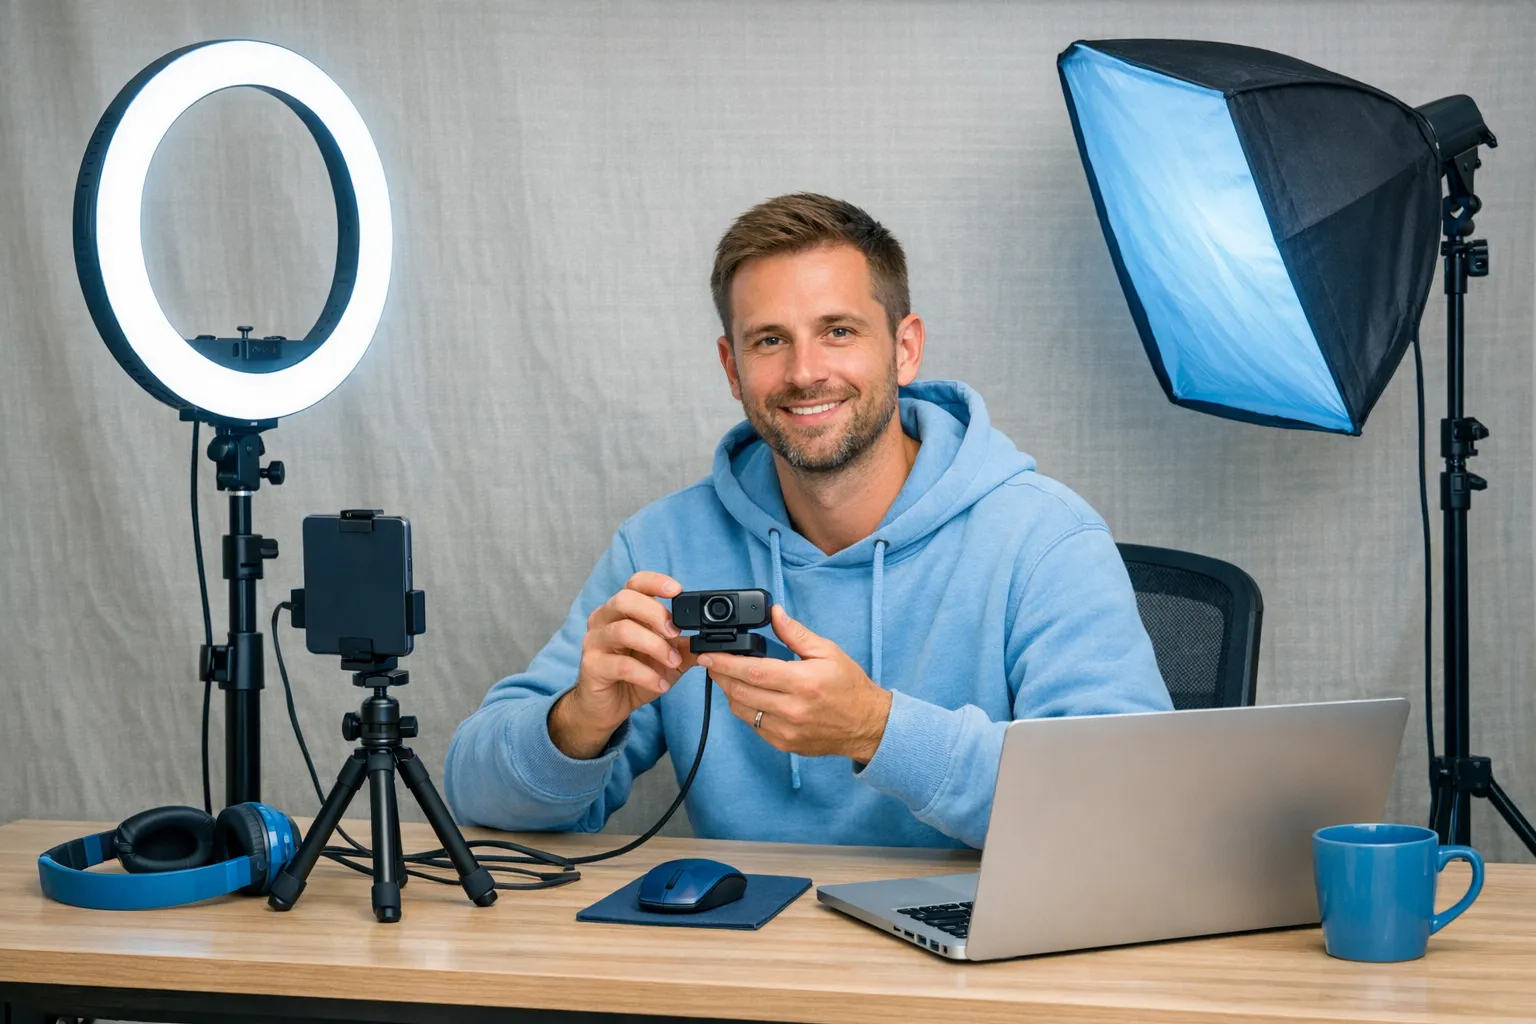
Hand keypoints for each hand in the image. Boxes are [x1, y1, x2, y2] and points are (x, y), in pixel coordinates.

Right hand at [550, 571, 698, 758]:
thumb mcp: (667, 659)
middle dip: (656, 614)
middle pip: (625, 599)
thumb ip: (684, 646)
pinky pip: (621, 664)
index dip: (655, 582)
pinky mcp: (592, 666)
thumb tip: (707, 636)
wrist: (609, 707)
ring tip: (672, 662)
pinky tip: (660, 685)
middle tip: (676, 634)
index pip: (634, 583)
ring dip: (655, 646)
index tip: (678, 591)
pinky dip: (647, 675)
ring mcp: (594, 642)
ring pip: (623, 630)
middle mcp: (604, 619)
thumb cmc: (634, 676)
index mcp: (621, 610)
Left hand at [697, 605, 891, 762]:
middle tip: (711, 663)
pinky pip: (753, 725)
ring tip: (729, 677)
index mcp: (802, 682)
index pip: (752, 671)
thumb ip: (796, 633)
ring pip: (742, 711)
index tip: (707, 655)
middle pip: (740, 692)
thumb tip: (775, 613)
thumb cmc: (849, 687)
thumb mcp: (828, 651)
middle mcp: (792, 709)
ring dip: (730, 692)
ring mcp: (786, 730)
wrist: (866, 725)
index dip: (724, 663)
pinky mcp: (784, 743)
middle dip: (720, 676)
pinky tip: (749, 696)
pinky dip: (745, 709)